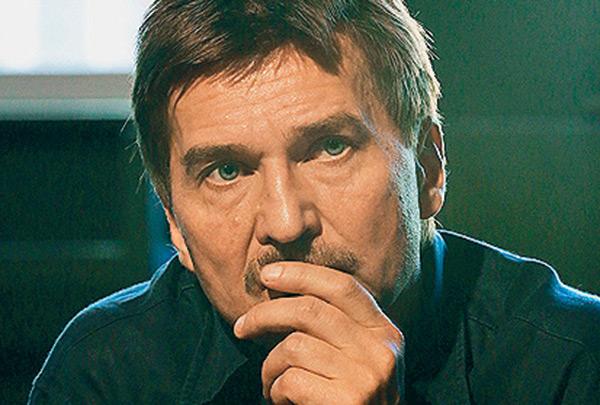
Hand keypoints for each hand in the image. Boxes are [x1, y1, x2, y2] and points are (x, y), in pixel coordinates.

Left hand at [234, 262, 404, 403]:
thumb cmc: (350, 401)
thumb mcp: (360, 359)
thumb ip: (338, 329)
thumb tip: (284, 291)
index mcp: (385, 333)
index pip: (342, 286)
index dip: (302, 274)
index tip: (268, 275)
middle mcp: (381, 351)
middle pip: (310, 310)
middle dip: (265, 314)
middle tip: (242, 327)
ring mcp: (366, 378)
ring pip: (293, 346)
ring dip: (269, 367)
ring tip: (272, 384)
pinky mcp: (347, 402)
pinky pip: (290, 380)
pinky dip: (275, 392)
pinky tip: (283, 402)